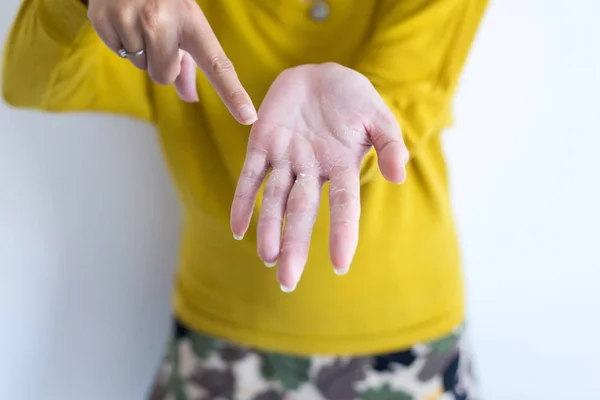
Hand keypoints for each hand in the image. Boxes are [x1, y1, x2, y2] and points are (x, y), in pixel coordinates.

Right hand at [86, 0, 256, 123]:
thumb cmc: (162, 0)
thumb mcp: (184, 23)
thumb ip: (188, 65)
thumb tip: (191, 98)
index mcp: (192, 21)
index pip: (217, 65)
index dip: (233, 93)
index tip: (248, 117)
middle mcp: (162, 20)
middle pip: (164, 76)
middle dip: (160, 63)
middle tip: (156, 34)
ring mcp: (131, 18)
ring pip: (140, 66)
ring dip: (139, 51)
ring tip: (139, 21)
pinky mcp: (105, 18)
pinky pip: (117, 51)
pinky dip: (119, 40)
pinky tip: (123, 18)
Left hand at [231, 63, 408, 290]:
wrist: (320, 74)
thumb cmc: (353, 98)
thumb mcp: (378, 115)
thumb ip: (390, 143)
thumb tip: (398, 175)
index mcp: (341, 166)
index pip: (344, 206)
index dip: (342, 233)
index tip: (341, 264)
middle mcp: (311, 170)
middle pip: (301, 212)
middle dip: (295, 245)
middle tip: (287, 280)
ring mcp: (285, 159)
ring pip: (274, 199)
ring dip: (269, 227)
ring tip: (265, 257)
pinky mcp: (262, 144)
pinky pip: (250, 176)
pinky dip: (242, 200)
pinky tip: (238, 229)